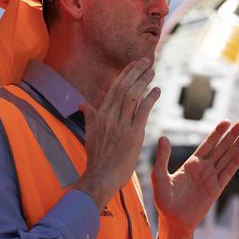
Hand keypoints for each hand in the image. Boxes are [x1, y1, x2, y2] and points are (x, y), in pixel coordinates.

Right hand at [74, 58, 159, 210]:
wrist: (100, 177)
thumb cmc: (97, 158)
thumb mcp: (89, 133)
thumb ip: (89, 117)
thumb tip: (81, 104)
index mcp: (100, 115)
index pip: (114, 89)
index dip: (126, 74)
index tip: (135, 64)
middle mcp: (109, 117)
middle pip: (124, 88)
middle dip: (136, 72)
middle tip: (147, 60)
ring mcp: (121, 126)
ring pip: (133, 97)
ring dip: (144, 82)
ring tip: (153, 71)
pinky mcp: (133, 136)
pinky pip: (142, 112)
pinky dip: (150, 99)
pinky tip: (157, 90)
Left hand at [152, 120, 238, 238]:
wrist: (172, 221)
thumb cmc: (164, 200)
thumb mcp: (159, 176)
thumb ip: (162, 157)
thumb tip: (162, 137)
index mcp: (192, 163)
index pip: (207, 144)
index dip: (217, 133)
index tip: (226, 121)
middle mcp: (204, 169)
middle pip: (221, 148)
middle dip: (231, 135)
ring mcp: (211, 179)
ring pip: (227, 158)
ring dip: (237, 146)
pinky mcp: (215, 190)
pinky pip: (226, 174)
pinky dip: (235, 163)